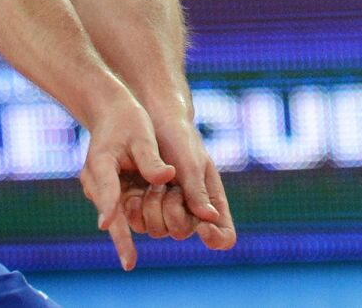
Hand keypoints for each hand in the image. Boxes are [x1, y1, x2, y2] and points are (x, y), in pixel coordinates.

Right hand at [79, 94, 175, 270]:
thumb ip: (151, 158)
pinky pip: (117, 212)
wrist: (110, 115)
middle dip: (118, 235)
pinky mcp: (106, 193)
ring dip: (121, 233)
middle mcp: (94, 180)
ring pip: (112, 215)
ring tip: (129, 260)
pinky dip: (124, 226)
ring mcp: (98, 189)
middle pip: (107, 211)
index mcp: (100, 161)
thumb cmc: (128, 121)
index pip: (106, 186)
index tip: (107, 223)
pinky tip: (128, 251)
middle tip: (128, 262)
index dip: (109, 204)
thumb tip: (166, 178)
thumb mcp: (142, 135)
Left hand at [125, 105, 236, 250]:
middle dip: (173, 212)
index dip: (216, 238)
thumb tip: (211, 219)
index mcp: (212, 201)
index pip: (224, 236)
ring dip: (153, 208)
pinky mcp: (146, 208)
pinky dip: (137, 210)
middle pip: (183, 232)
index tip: (202, 227)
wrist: (150, 122)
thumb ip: (197, 191)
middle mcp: (191, 211)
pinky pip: (140, 224)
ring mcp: (167, 211)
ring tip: (153, 183)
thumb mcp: (190, 163)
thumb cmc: (179, 139)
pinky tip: (136, 193)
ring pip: (159, 230)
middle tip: (170, 188)